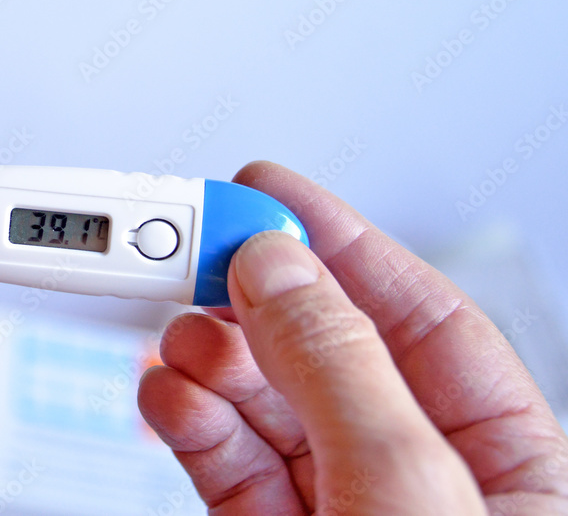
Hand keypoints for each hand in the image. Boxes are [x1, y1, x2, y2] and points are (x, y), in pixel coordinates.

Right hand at [138, 161, 567, 514]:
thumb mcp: (407, 488)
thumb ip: (338, 369)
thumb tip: (274, 265)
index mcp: (508, 465)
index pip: (425, 319)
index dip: (343, 245)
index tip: (270, 193)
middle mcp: (419, 480)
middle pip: (327, 352)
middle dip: (256, 297)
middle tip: (195, 248)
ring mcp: (340, 510)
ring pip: (265, 406)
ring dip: (210, 357)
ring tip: (180, 333)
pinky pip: (225, 461)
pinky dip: (187, 417)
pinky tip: (170, 390)